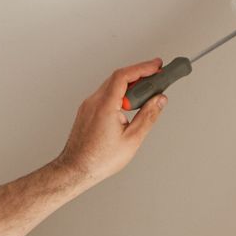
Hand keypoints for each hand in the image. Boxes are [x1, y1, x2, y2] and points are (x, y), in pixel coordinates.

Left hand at [55, 58, 169, 185]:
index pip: (124, 76)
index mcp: (105, 105)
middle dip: (140, 75)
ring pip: (111, 86)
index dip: (143, 67)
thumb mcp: (132, 139)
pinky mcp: (87, 112)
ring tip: (146, 95)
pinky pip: (105, 95)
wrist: (75, 169)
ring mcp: (88, 106)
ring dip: (130, 86)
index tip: (157, 66)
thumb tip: (159, 100)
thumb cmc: (99, 159)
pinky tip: (129, 105)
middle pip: (118, 78)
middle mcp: (94, 101)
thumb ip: (148, 116)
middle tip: (157, 78)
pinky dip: (120, 94)